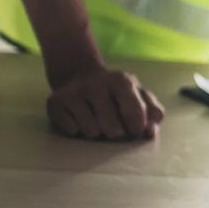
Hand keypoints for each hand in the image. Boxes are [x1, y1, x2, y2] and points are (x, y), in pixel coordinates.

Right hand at [47, 66, 164, 140]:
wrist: (79, 74)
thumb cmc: (116, 93)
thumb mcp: (138, 95)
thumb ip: (152, 111)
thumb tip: (151, 132)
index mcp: (123, 81)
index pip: (136, 114)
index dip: (137, 129)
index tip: (134, 129)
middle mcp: (97, 84)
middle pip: (113, 129)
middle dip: (116, 133)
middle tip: (113, 124)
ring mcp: (75, 92)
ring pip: (92, 132)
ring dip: (96, 132)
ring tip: (95, 119)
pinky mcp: (56, 102)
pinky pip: (72, 131)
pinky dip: (77, 130)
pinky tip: (78, 117)